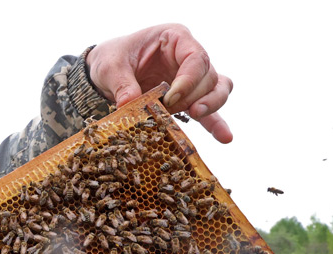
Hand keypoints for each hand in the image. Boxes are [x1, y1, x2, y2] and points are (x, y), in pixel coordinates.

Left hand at [85, 23, 233, 143]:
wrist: (108, 70)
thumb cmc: (112, 59)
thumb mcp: (110, 67)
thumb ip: (121, 84)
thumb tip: (129, 104)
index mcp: (175, 38)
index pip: (196, 58)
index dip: (188, 80)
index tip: (169, 99)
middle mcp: (188, 54)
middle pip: (209, 76)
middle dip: (193, 96)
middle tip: (170, 109)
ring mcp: (191, 76)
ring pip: (216, 89)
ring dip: (210, 106)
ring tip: (195, 116)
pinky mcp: (188, 96)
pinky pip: (208, 109)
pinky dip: (216, 124)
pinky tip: (224, 137)